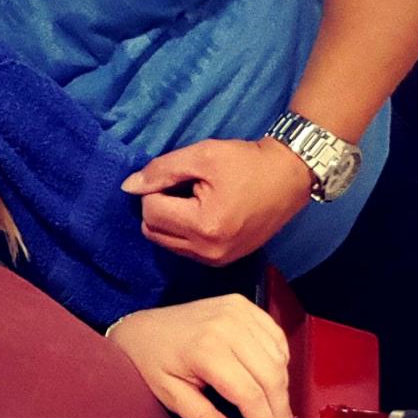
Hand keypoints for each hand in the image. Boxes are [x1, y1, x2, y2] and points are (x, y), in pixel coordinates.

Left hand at [106, 295, 296, 417]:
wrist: (142, 328)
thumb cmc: (152, 360)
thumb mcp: (171, 395)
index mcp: (206, 350)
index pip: (250, 395)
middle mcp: (227, 326)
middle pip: (271, 377)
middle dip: (280, 412)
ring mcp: (238, 311)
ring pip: (278, 359)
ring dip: (282, 389)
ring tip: (277, 413)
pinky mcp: (243, 305)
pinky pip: (276, 339)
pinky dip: (280, 362)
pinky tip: (273, 380)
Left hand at [121, 137, 312, 265]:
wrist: (289, 177)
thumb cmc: (247, 162)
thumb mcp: (203, 155)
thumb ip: (162, 170)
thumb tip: (128, 186)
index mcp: (204, 225)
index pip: (150, 211)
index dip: (157, 189)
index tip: (180, 176)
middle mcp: (208, 251)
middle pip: (153, 231)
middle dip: (160, 206)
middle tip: (185, 188)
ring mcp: (216, 260)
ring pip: (165, 242)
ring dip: (170, 220)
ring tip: (196, 200)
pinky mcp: (222, 261)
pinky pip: (184, 249)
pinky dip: (184, 231)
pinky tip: (204, 213)